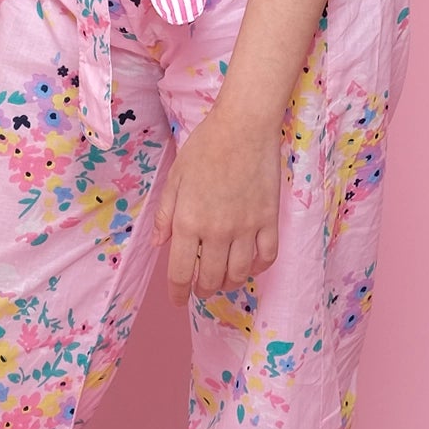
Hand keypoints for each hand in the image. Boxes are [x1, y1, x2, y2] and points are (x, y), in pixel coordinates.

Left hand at [152, 101, 281, 304]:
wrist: (244, 126)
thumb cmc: (205, 147)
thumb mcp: (175, 178)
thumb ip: (165, 215)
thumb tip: (158, 244)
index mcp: (189, 222)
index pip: (181, 273)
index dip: (177, 293)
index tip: (177, 301)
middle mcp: (217, 231)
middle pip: (211, 279)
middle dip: (202, 290)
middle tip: (200, 287)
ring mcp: (246, 228)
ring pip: (239, 274)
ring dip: (228, 284)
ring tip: (223, 280)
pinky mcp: (269, 220)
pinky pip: (266, 257)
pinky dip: (257, 268)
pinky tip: (249, 265)